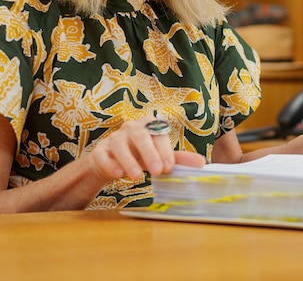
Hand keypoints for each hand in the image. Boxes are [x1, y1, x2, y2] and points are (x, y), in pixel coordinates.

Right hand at [88, 115, 205, 181]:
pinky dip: (110, 163)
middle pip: (140, 136)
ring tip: (136, 176)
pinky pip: (102, 154)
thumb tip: (202, 163)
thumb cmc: (142, 156)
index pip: (158, 135)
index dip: (164, 151)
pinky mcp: (100, 150)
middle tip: (157, 171)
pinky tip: (117, 174)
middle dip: (149, 153)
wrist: (113, 162)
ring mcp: (114, 138)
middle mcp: (131, 128)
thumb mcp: (160, 157)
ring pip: (119, 144)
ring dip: (129, 160)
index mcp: (149, 126)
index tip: (169, 167)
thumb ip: (179, 159)